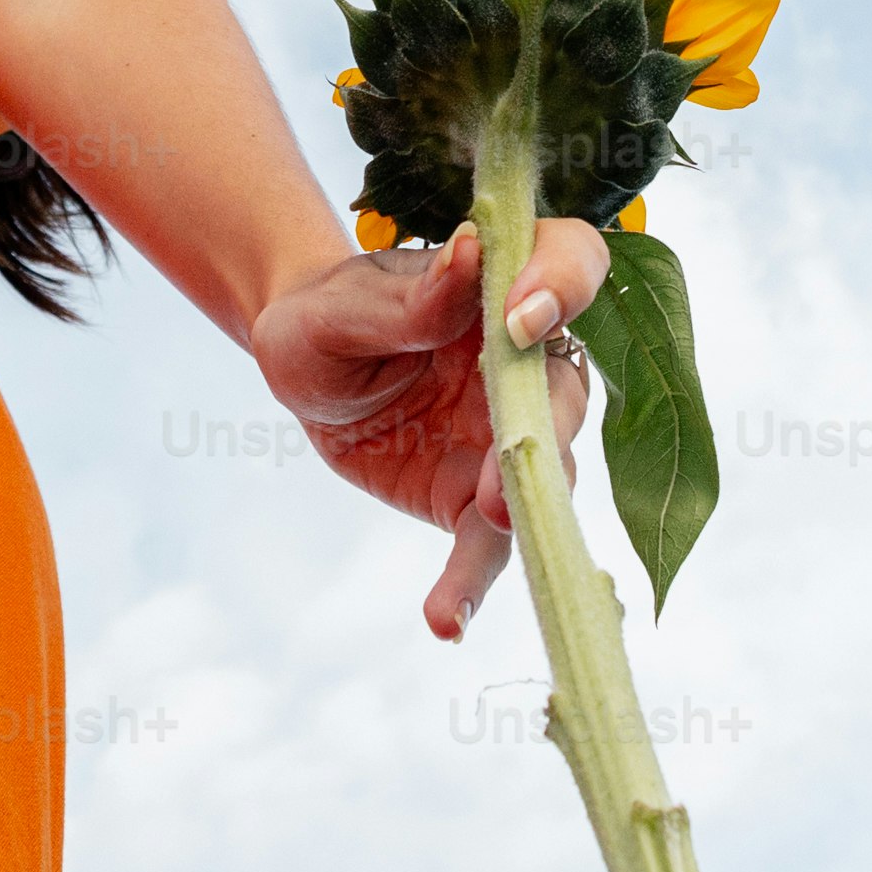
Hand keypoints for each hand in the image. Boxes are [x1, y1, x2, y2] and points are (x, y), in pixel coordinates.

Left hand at [246, 215, 616, 639]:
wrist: (300, 372)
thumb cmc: (323, 315)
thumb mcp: (341, 305)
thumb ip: (409, 297)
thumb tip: (467, 252)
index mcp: (503, 285)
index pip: (571, 262)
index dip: (562, 286)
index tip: (521, 319)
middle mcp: (527, 360)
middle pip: (568, 388)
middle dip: (550, 425)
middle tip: (507, 456)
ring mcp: (508, 433)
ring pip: (544, 472)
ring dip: (526, 506)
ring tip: (491, 525)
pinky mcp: (475, 496)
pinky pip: (488, 544)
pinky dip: (471, 584)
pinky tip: (446, 619)